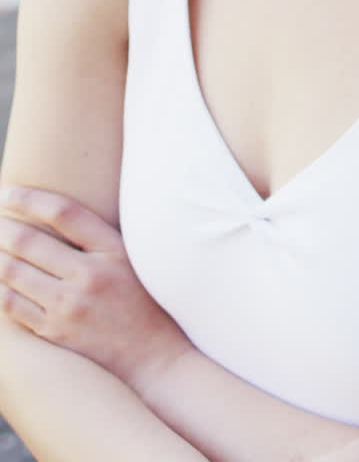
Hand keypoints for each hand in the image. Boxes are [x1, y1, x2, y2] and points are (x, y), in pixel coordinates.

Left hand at [0, 185, 188, 387]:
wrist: (153, 357)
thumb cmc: (142, 300)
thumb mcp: (129, 259)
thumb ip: (96, 236)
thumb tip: (51, 212)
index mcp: (112, 251)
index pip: (63, 213)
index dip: (29, 199)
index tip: (8, 192)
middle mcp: (89, 277)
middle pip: (29, 242)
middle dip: (1, 227)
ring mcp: (69, 308)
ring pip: (13, 273)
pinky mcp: (55, 333)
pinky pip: (12, 306)